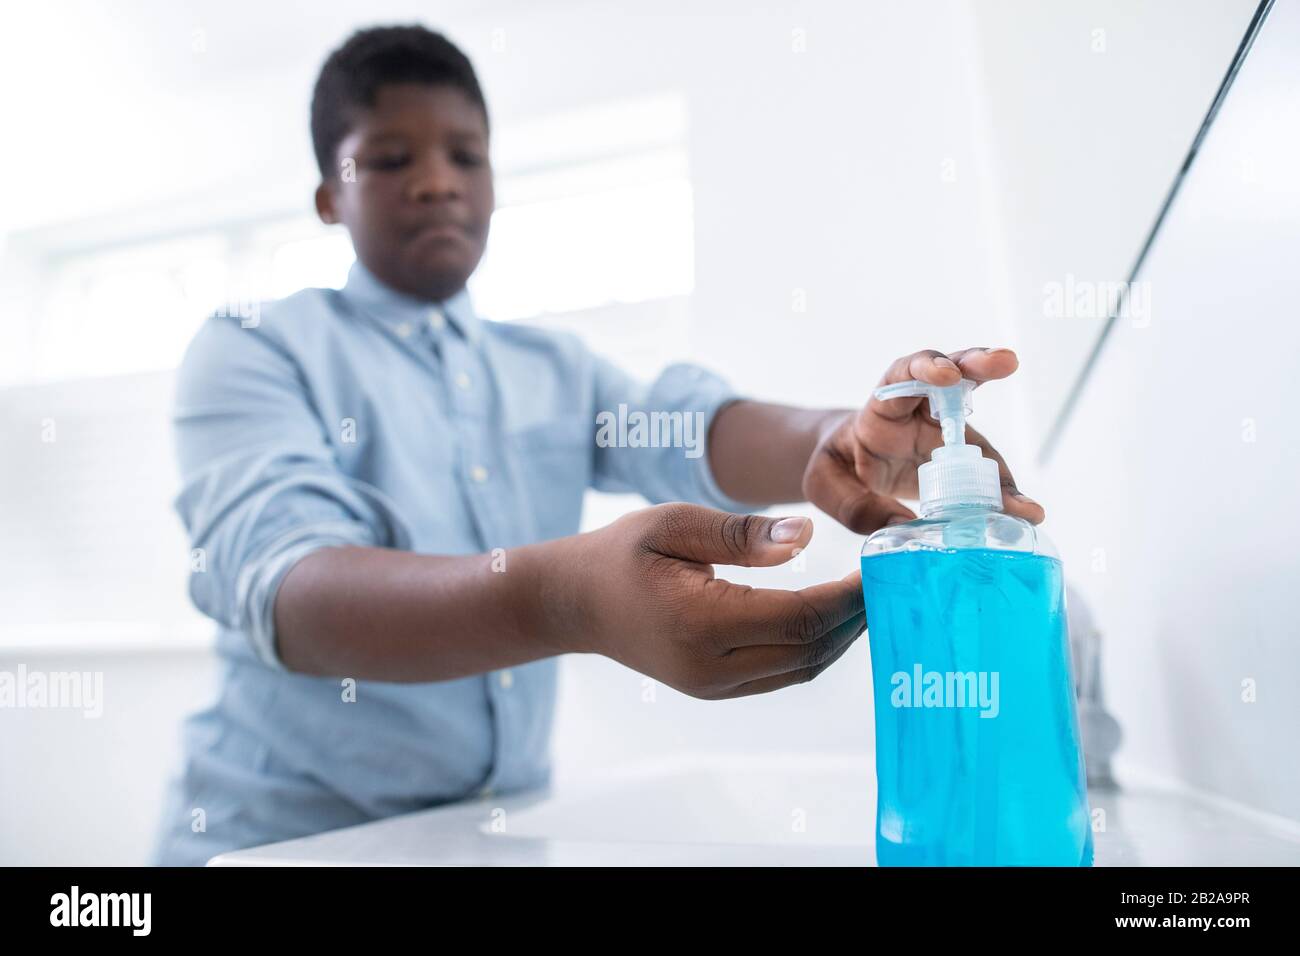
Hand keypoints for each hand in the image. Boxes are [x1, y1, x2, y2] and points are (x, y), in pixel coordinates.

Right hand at [543, 503, 863, 698]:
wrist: (577, 602)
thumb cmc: (623, 553)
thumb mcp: (674, 524)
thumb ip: (741, 534)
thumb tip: (805, 537)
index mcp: (700, 623)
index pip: (800, 617)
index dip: (850, 596)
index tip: (882, 565)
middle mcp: (711, 667)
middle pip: (811, 650)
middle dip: (857, 616)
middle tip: (889, 576)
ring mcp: (714, 686)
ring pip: (802, 668)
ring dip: (842, 635)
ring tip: (869, 593)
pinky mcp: (717, 689)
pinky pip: (783, 673)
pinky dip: (816, 646)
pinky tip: (833, 614)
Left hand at [801, 347, 1043, 533]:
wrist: (849, 470)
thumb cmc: (836, 468)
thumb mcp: (826, 485)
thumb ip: (853, 502)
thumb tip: (902, 529)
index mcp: (881, 407)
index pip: (901, 375)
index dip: (924, 369)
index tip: (947, 374)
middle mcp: (919, 410)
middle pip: (952, 374)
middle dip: (978, 364)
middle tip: (1005, 361)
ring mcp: (946, 430)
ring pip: (983, 426)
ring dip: (1013, 444)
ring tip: (1024, 431)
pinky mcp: (963, 455)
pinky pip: (987, 467)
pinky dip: (1006, 488)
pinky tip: (1026, 510)